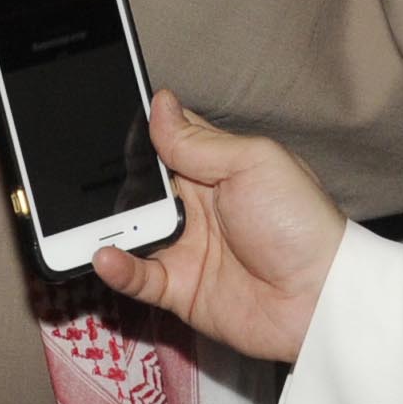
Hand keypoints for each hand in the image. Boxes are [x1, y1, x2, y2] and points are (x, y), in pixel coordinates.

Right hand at [89, 93, 344, 364]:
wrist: (323, 300)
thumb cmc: (302, 224)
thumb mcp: (254, 162)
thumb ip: (199, 140)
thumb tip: (159, 103)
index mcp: (214, 169)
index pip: (163, 143)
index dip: (136, 134)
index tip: (98, 121)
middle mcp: (195, 207)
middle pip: (137, 186)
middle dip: (110, 180)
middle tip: (79, 174)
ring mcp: (185, 248)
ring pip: (130, 230)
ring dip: (105, 223)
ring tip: (81, 217)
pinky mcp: (180, 289)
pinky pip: (138, 277)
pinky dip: (117, 267)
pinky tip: (105, 255)